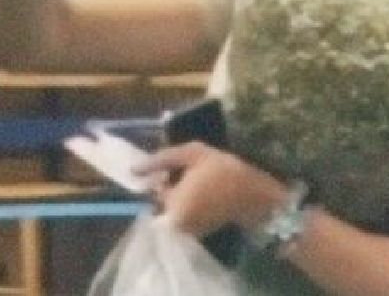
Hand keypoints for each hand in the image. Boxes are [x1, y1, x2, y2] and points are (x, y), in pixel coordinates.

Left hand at [135, 141, 286, 237]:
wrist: (255, 195)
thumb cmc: (223, 170)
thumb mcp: (192, 154)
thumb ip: (161, 159)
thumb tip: (133, 169)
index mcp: (171, 205)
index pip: (156, 188)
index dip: (168, 173)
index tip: (187, 167)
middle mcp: (175, 224)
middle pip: (164, 200)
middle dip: (175, 186)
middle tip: (197, 173)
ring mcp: (188, 231)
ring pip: (174, 208)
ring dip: (184, 195)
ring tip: (205, 182)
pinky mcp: (199, 234)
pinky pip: (186, 216)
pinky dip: (193, 205)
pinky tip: (209, 194)